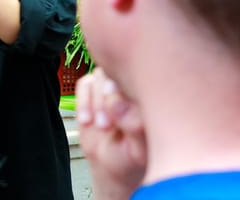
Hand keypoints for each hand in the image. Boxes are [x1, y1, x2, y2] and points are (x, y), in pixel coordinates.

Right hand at [76, 68, 147, 199]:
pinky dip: (82, 102)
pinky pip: (85, 83)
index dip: (122, 96)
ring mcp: (116, 87)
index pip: (140, 79)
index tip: (117, 119)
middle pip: (116, 75)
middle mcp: (136, 88)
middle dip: (105, 101)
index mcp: (156, 97)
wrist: (111, 164)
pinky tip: (87, 120)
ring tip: (100, 126)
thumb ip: (132, 126)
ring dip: (94, 103)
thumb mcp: (138, 149)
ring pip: (100, 78)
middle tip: (106, 126)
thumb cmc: (131, 158)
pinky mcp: (97, 89)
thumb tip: (116, 102)